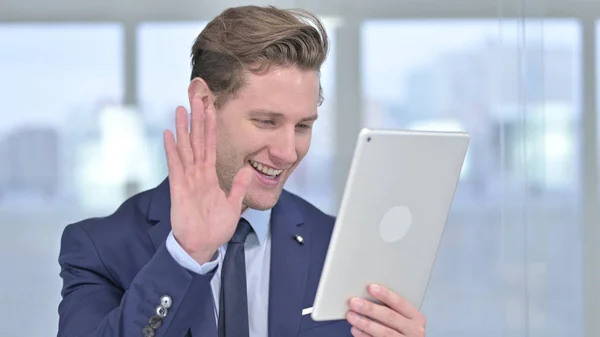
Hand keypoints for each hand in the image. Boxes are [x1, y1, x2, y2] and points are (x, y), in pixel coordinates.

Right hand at [163, 94, 253, 263]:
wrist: (202, 247)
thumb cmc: (215, 228)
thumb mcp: (233, 206)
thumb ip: (239, 187)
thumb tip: (248, 169)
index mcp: (210, 177)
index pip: (211, 147)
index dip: (211, 128)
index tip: (211, 109)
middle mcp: (198, 175)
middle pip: (197, 141)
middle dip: (197, 120)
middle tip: (196, 98)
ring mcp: (187, 180)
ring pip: (185, 149)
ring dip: (183, 129)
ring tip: (180, 109)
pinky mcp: (179, 189)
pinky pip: (175, 166)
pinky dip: (172, 150)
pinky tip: (168, 134)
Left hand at [346, 284, 425, 336]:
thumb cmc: (402, 330)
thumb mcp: (404, 319)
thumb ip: (391, 309)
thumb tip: (367, 296)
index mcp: (416, 317)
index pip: (400, 303)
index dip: (385, 295)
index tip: (371, 288)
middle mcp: (413, 330)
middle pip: (390, 317)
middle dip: (370, 309)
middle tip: (355, 302)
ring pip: (383, 332)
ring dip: (365, 323)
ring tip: (351, 316)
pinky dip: (364, 335)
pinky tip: (356, 329)